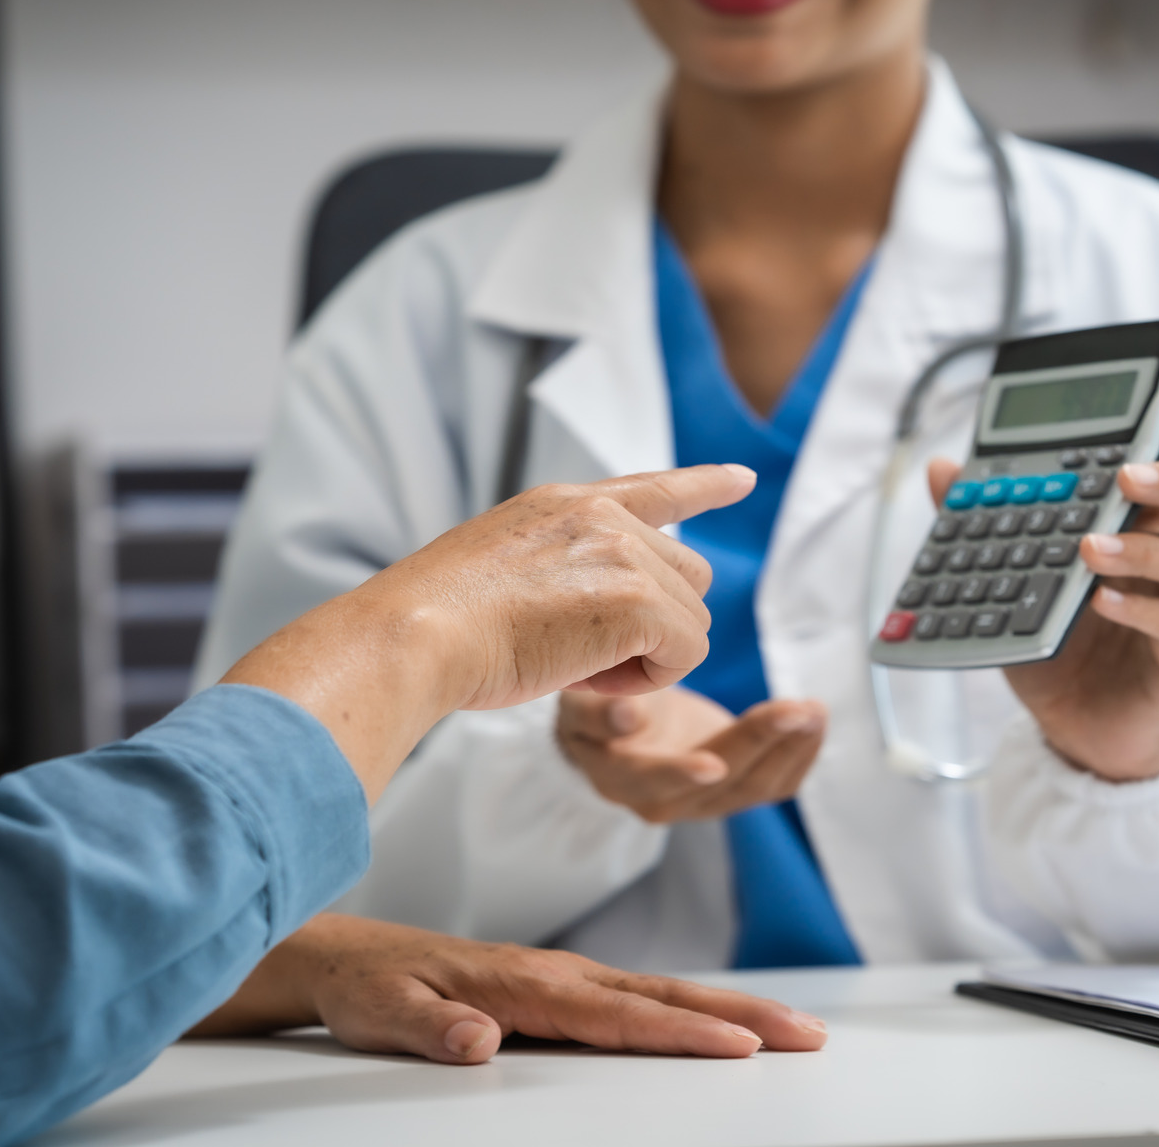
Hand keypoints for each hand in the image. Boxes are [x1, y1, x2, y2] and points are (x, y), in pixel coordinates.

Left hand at [187, 914, 828, 1061]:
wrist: (351, 957)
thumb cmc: (371, 989)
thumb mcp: (384, 1016)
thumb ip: (432, 1029)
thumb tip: (479, 1041)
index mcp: (524, 985)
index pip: (618, 1014)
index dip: (682, 1031)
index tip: (740, 1044)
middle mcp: (555, 973)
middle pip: (662, 995)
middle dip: (739, 1015)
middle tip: (806, 1034)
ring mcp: (564, 975)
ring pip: (660, 991)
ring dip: (729, 1008)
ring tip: (790, 1027)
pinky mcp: (562, 984)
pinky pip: (641, 995)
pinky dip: (692, 1004)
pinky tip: (720, 1020)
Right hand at [223, 464, 756, 799]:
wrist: (415, 636)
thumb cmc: (438, 627)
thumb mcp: (503, 574)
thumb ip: (561, 573)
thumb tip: (607, 611)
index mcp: (563, 506)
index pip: (653, 488)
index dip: (704, 485)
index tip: (742, 479)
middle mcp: (599, 516)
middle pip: (686, 575)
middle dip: (656, 624)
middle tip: (588, 657)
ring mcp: (620, 551)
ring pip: (691, 618)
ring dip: (650, 656)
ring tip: (579, 667)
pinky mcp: (637, 598)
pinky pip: (686, 651)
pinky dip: (651, 678)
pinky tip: (593, 679)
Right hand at [556, 687, 825, 823]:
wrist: (616, 728)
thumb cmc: (594, 707)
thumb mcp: (579, 701)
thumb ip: (597, 711)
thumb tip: (627, 714)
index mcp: (620, 778)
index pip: (653, 780)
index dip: (681, 772)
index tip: (713, 763)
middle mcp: (664, 802)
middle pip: (721, 782)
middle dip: (762, 743)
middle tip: (797, 709)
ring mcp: (704, 801)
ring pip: (755, 787)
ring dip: (791, 749)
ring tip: (813, 710)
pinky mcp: (733, 790)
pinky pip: (775, 785)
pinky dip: (800, 755)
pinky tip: (814, 721)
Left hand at [925, 372, 1158, 780]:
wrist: (1081, 737)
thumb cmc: (1061, 653)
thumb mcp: (1012, 586)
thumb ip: (986, 526)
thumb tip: (942, 467)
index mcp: (1142, 533)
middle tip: (1127, 472)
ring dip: (1142, 549)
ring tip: (1088, 549)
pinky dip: (1141, 610)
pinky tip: (1102, 602)